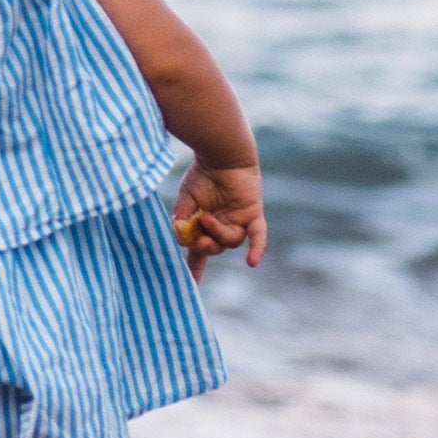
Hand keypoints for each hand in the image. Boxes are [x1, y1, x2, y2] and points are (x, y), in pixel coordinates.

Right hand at [172, 160, 266, 280]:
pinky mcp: (253, 215)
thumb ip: (182, 219)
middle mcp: (224, 227)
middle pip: (216, 247)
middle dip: (205, 246)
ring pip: (231, 241)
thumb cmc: (202, 174)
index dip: (195, 267)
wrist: (221, 154)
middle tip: (197, 240)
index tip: (191, 283)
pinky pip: (258, 235)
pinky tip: (251, 263)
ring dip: (218, 235)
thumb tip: (180, 238)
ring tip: (207, 219)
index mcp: (206, 226)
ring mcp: (240, 222)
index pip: (200, 252)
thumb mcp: (186, 200)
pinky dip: (256, 248)